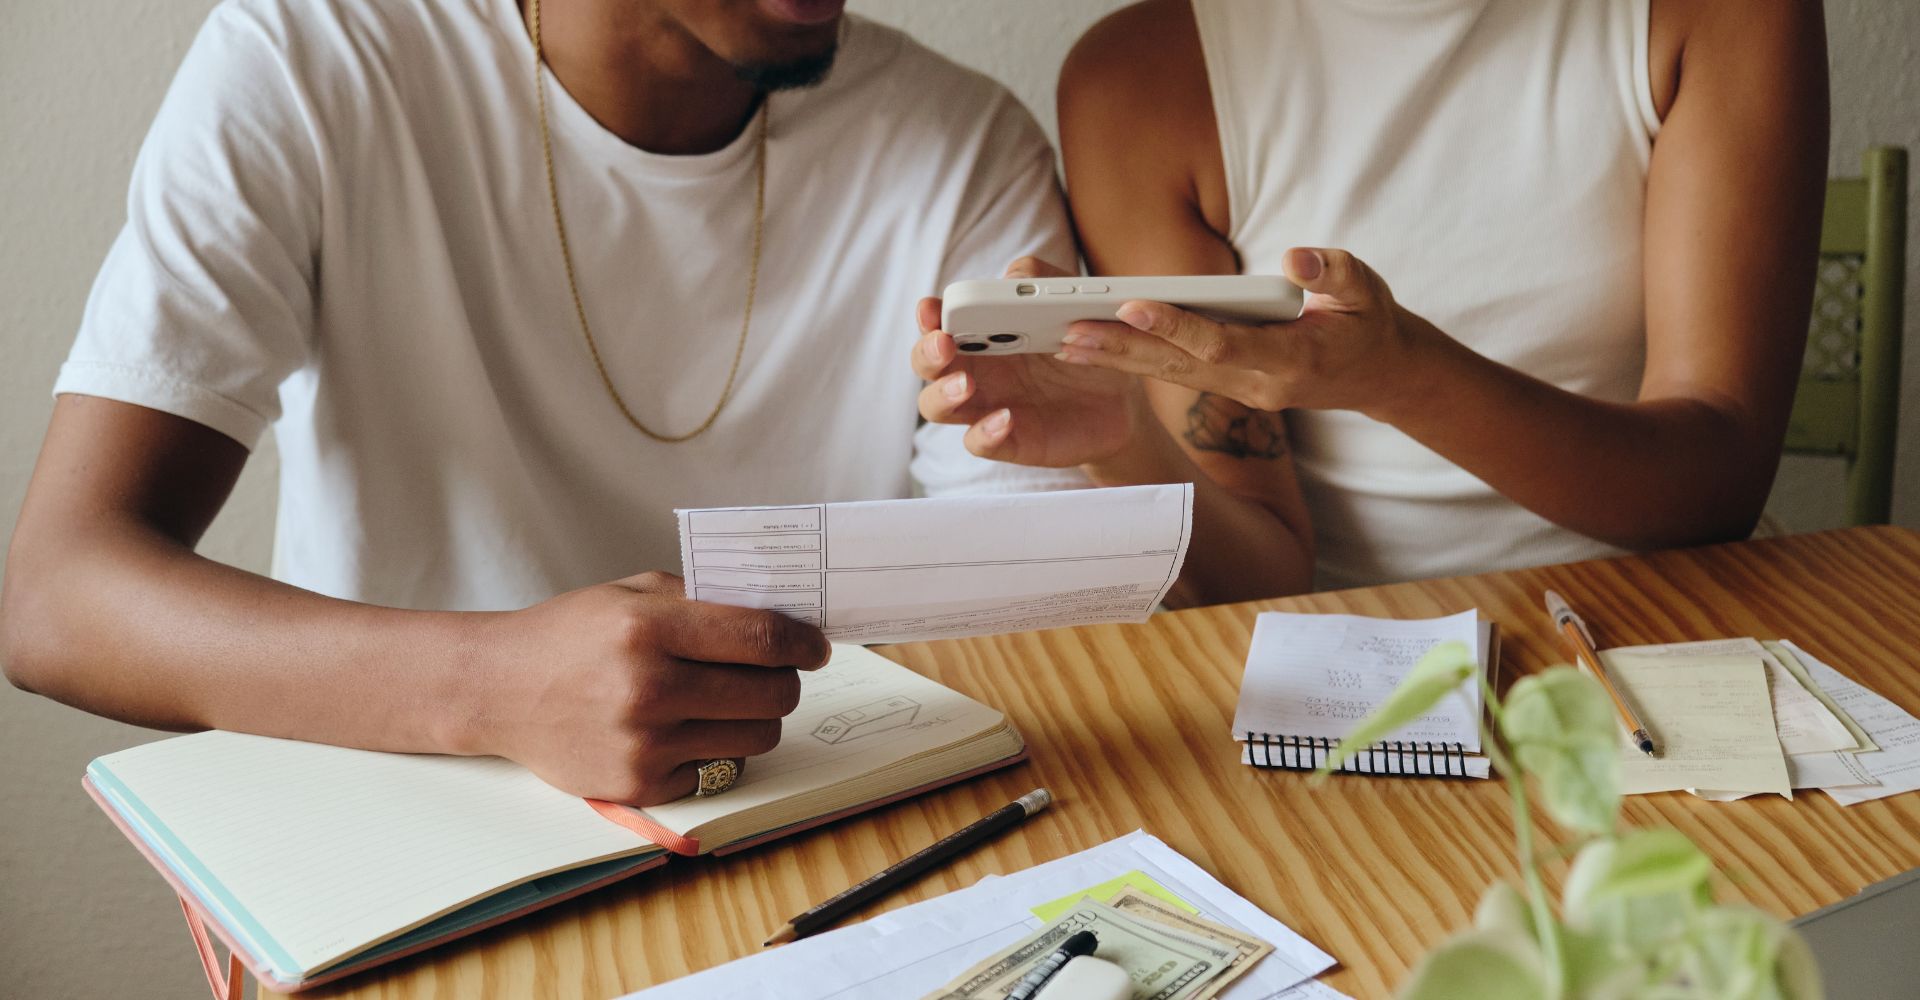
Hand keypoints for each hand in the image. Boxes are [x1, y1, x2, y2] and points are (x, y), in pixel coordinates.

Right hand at [465, 572, 829, 805]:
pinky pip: (718, 767)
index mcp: (648, 627)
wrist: (498, 689)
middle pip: (771, 694)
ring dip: (758, 718)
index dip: (803, 643)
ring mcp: (645, 742)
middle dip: (785, 681)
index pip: (761, 639)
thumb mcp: (632, 592)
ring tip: (730, 700)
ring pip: (756, 736)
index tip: (816, 646)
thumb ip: (705, 600)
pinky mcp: (640, 785)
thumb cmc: (571, 634)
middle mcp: (648, 687)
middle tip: (774, 674)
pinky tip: (683, 727)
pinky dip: (714, 748)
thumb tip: (784, 619)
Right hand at [914, 257, 1141, 466]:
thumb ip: (1043, 282)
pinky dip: (984, 433)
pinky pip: (978, 442)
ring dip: (943, 394)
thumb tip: (1012, 276)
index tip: (932, 308)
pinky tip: (1006, 418)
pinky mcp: (1008, 440)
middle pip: (927, 363)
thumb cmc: (1085, 346)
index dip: (928, 315)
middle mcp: (974, 370)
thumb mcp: (1072, 306)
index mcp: (980, 334)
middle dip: (927, 352)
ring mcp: (986, 407)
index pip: (938, 322)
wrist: (1122, 396)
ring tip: (966, 384)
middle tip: (944, 342)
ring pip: (936, 406)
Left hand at [1053, 248, 1441, 417]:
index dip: (1176, 326)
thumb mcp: (1366, 289)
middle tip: (1067, 334)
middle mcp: (1257, 384)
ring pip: (1170, 376)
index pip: (1223, 344)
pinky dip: (1134, 362)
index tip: (1131, 304)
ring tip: (1062, 344)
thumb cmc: (1368, 321)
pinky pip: (1174, 375)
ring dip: (1117, 360)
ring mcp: (1240, 391)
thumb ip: (1334, 273)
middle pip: (1180, 368)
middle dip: (1124, 350)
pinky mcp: (1227, 387)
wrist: (1379, 375)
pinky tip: (1092, 349)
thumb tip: (1296, 260)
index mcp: (1292, 360)